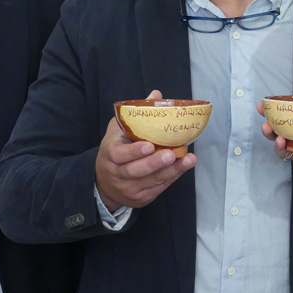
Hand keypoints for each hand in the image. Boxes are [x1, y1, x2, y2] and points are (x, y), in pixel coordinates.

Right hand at [95, 90, 196, 211]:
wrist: (105, 184)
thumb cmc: (115, 150)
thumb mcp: (118, 131)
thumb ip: (135, 114)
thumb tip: (156, 94)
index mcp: (110, 154)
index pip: (119, 155)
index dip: (134, 151)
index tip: (149, 145)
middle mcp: (117, 173)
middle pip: (136, 171)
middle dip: (155, 163)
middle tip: (172, 154)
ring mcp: (129, 188)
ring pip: (151, 181)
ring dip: (171, 171)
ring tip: (188, 160)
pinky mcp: (141, 198)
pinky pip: (159, 188)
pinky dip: (173, 177)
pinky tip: (184, 166)